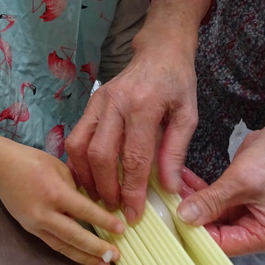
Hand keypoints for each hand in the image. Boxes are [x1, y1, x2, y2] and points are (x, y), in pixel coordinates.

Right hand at [0, 142, 124, 264]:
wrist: (0, 168)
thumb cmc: (33, 162)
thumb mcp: (60, 168)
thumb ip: (75, 188)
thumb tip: (92, 204)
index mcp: (54, 192)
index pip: (84, 211)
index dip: (104, 222)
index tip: (121, 230)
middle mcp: (45, 213)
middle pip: (74, 236)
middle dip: (96, 249)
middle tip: (116, 257)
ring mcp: (35, 224)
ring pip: (63, 246)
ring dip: (84, 258)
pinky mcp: (30, 230)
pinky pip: (53, 244)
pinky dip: (70, 252)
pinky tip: (83, 257)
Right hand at [66, 0, 209, 225]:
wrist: (158, 51)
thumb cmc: (176, 83)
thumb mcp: (187, 115)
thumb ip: (175, 152)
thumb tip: (168, 188)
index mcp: (143, 106)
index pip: (134, 157)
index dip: (132, 190)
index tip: (134, 214)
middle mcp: (115, 103)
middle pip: (100, 155)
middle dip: (106, 187)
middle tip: (114, 209)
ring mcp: (98, 102)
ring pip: (79, 146)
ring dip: (86, 176)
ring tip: (98, 196)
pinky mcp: (90, 103)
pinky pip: (76, 136)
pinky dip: (79, 161)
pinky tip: (90, 177)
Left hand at [175, 94, 264, 255]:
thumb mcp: (241, 181)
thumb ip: (212, 201)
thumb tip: (183, 217)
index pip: (226, 244)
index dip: (198, 235)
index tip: (171, 223)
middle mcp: (260, 232)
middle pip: (218, 232)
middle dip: (192, 216)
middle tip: (164, 204)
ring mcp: (250, 216)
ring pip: (213, 216)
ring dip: (192, 202)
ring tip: (169, 190)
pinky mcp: (241, 200)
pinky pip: (216, 202)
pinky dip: (200, 192)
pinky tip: (180, 182)